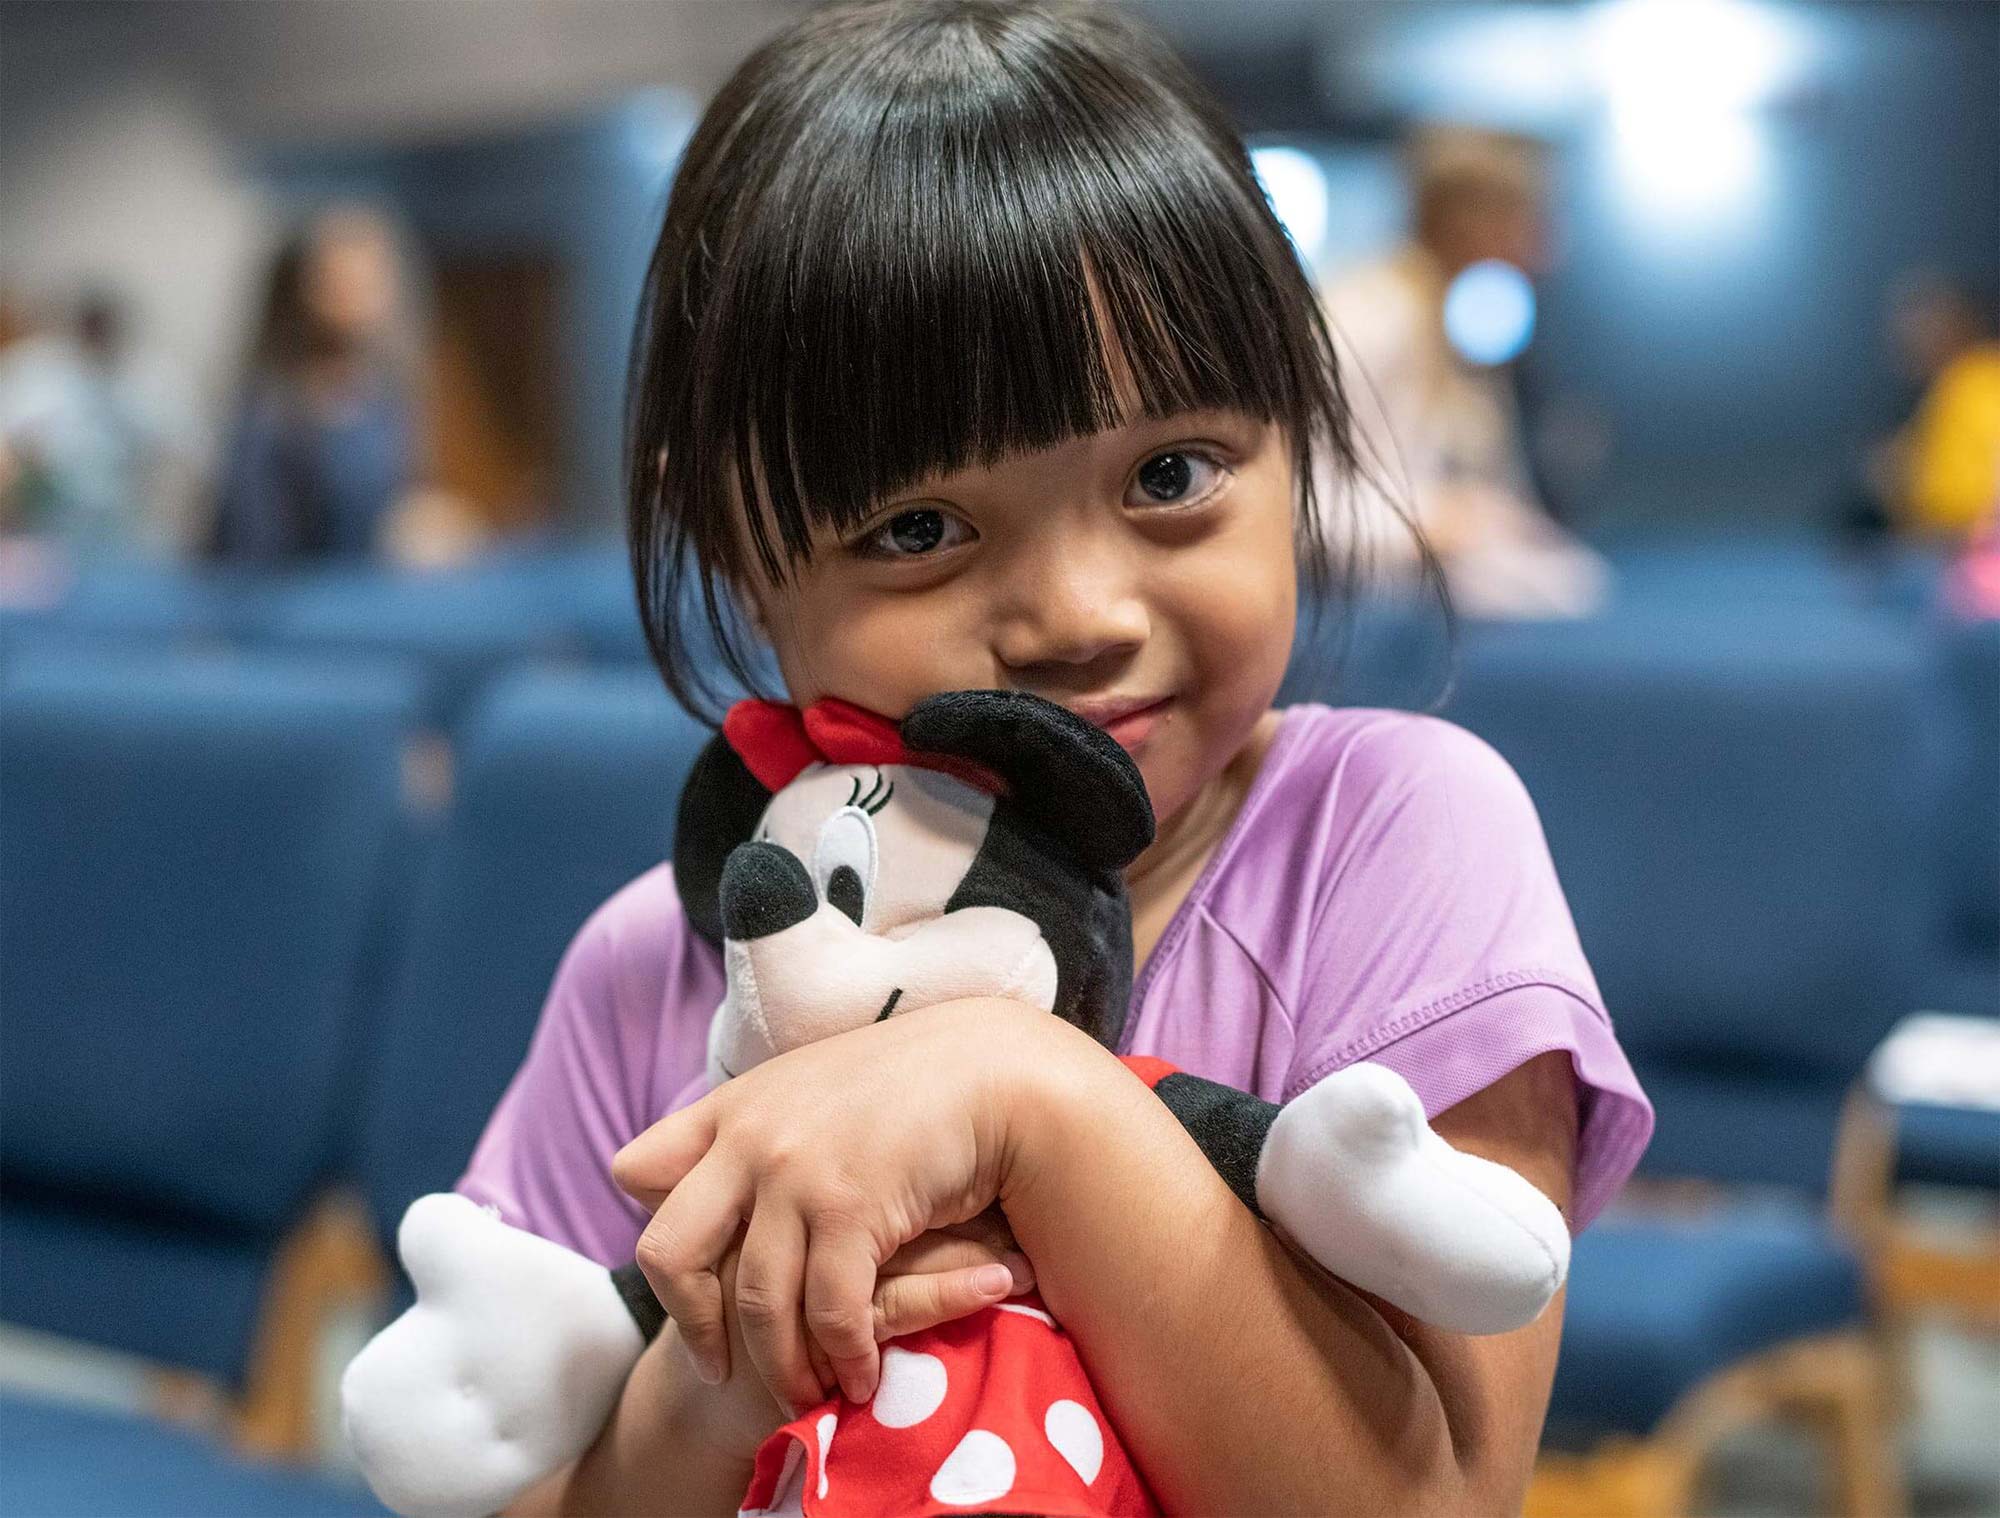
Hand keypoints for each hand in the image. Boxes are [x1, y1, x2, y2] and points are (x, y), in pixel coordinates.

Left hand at [613, 999, 1071, 1410]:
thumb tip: (735, 1184)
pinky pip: (828, 1311)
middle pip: (668, 1252)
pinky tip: (863, 1374)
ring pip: (753, 1302)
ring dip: (780, 1366)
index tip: (696, 1273)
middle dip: (690, 1323)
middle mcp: (749, 1138)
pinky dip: (844, 1357)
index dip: (654, 1228)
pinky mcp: (850, 1207)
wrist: (992, 1066)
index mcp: (733, 1106)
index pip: (635, 1171)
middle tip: (718, 1366)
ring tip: (805, 1395)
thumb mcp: (816, 1089)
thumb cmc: (916, 1081)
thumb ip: (768, 1131)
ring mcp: (795, 1173)